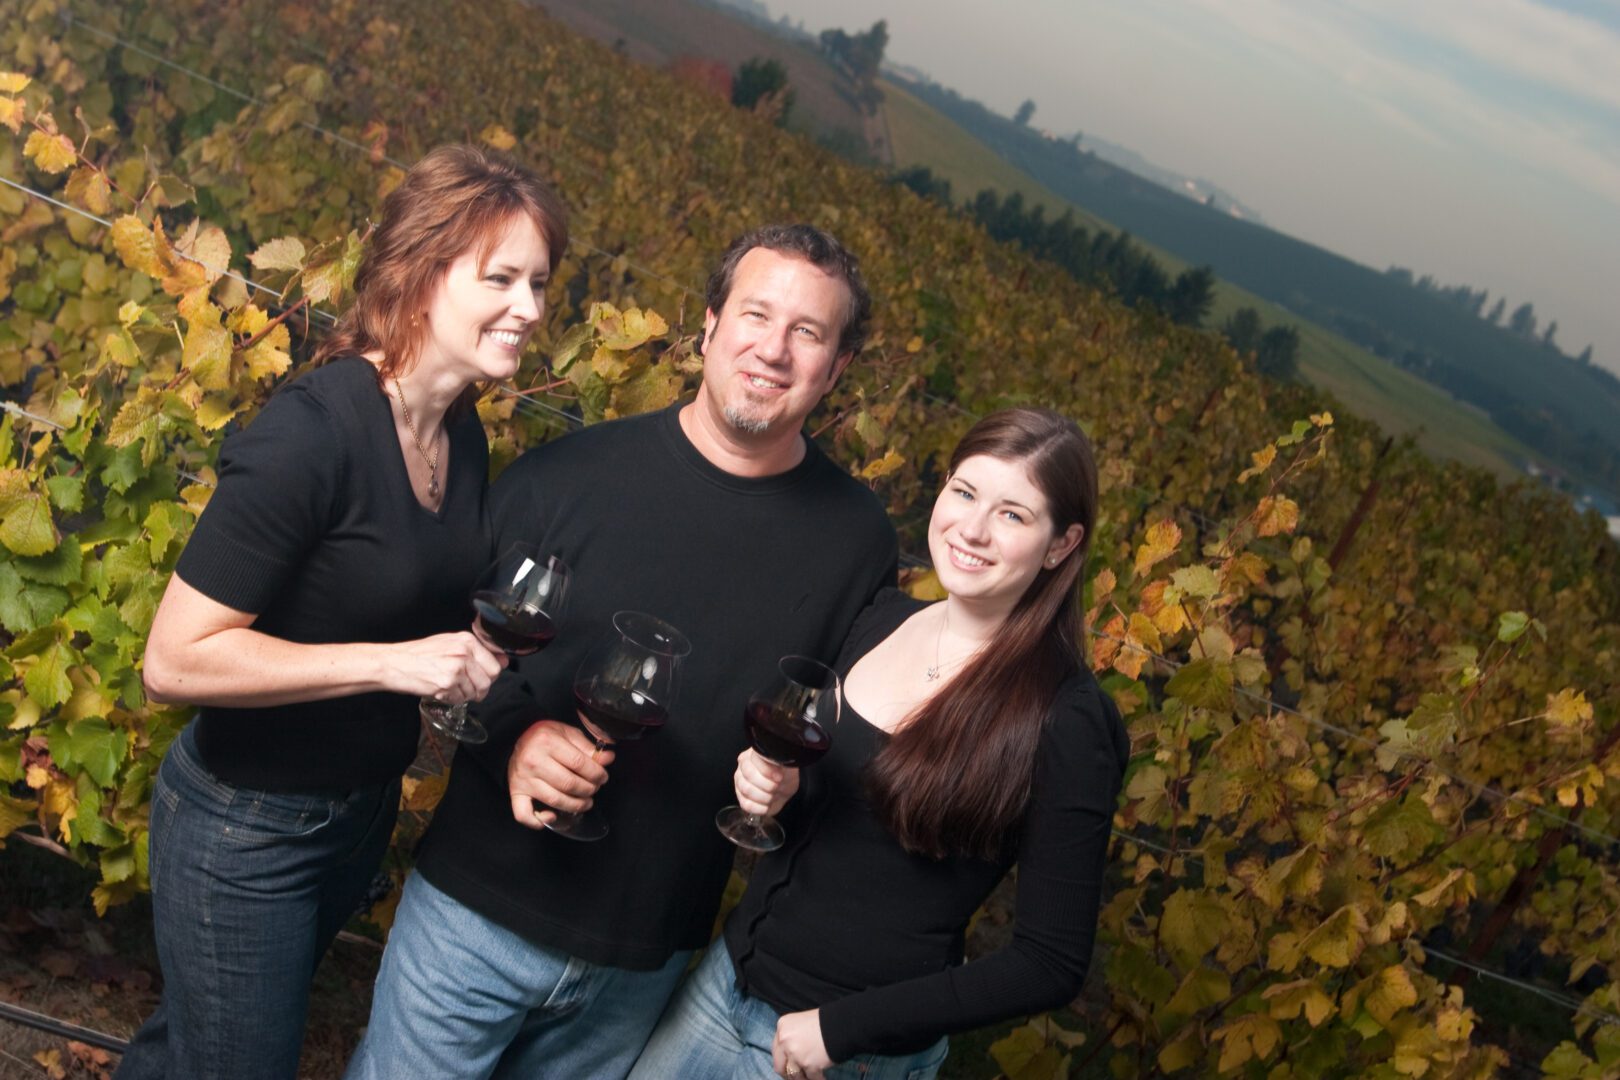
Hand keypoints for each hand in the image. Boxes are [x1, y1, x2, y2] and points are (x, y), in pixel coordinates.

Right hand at [384, 631, 506, 703]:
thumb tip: (503, 660)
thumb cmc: (419, 654)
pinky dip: (451, 699)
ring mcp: (456, 669)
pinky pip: (460, 699)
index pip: (496, 664)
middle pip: (489, 680)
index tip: (481, 677)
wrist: (394, 663)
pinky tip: (440, 690)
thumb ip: (476, 651)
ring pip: (475, 692)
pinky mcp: (446, 684)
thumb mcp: (450, 643)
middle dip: (480, 688)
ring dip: (464, 694)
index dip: (489, 675)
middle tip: (465, 686)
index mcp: (467, 640)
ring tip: (449, 686)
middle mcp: (464, 653)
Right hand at [507, 719, 614, 828]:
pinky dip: (539, 820)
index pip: (579, 763)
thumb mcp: (568, 733)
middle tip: (595, 789)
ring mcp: (523, 778)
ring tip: (585, 802)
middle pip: (569, 783)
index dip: (596, 773)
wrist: (518, 740)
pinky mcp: (515, 792)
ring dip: (575, 805)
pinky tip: (552, 817)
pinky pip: (524, 814)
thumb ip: (588, 747)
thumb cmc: (546, 738)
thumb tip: (608, 758)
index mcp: (547, 741)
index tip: (603, 777)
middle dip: (588, 789)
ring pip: (554, 799)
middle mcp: (533, 760)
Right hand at [735, 749, 799, 816]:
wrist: (786, 784)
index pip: (754, 760)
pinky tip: (767, 805)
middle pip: (749, 776)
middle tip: (777, 786)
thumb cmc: (785, 772)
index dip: (767, 770)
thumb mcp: (787, 764)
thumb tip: (774, 763)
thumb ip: (778, 760)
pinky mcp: (741, 797)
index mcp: (753, 754)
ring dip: (764, 796)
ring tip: (774, 795)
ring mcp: (740, 781)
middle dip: (767, 785)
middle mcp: (743, 766)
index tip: (779, 777)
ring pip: (746, 790)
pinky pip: (746, 804)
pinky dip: (759, 807)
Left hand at [772, 1009, 830, 1078]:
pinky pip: (811, 1078)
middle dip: (788, 1074)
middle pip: (780, 1066)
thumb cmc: (825, 1021)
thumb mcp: (801, 1023)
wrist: (842, 1024)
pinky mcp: (808, 1064)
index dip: (783, 1061)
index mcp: (782, 1027)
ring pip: (794, 1075)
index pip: (776, 1050)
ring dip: (803, 1078)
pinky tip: (822, 1077)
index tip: (788, 1067)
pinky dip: (817, 1079)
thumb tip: (790, 1055)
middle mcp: (785, 1040)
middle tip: (797, 1077)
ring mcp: (795, 1053)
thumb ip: (792, 1037)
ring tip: (811, 1077)